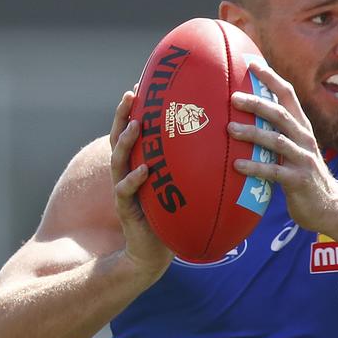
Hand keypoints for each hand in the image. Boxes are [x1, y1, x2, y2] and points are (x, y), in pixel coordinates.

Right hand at [110, 90, 172, 283]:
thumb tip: (219, 138)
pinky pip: (126, 192)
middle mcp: (128, 172)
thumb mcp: (179, 184)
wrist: (154, 253)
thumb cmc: (172, 215)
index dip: (135, 109)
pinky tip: (144, 171)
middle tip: (130, 94)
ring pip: (118, 160)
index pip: (134, 131)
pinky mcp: (126, 210)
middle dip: (122, 115)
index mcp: (140, 163)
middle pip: (118, 138)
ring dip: (126, 141)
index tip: (141, 84)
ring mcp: (124, 190)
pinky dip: (133, 180)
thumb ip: (188, 164)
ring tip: (136, 125)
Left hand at [228, 63, 337, 231]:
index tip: (252, 64)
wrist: (330, 207)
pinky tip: (237, 165)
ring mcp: (303, 159)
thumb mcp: (294, 150)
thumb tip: (247, 119)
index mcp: (302, 128)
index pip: (288, 96)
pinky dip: (255, 167)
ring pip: (277, 140)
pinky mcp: (298, 180)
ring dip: (252, 133)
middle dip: (257, 103)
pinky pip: (274, 171)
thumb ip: (277, 134)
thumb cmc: (304, 176)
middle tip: (233, 97)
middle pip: (280, 114)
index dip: (272, 78)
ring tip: (230, 129)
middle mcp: (304, 139)